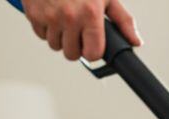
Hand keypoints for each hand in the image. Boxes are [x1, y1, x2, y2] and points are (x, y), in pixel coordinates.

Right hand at [23, 0, 141, 62]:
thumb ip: (123, 21)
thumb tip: (135, 41)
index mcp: (90, 14)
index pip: (93, 54)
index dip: (93, 52)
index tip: (93, 46)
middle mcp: (69, 17)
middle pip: (72, 55)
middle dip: (76, 47)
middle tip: (79, 32)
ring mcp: (49, 16)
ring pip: (55, 46)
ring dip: (61, 38)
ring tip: (66, 21)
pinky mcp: (33, 14)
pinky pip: (40, 35)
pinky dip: (46, 28)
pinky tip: (53, 15)